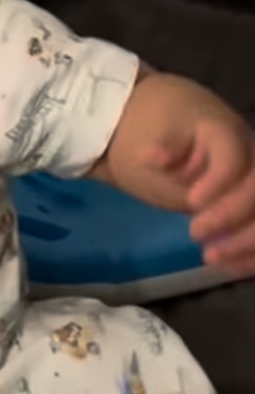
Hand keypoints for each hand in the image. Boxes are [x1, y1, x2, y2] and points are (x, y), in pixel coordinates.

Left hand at [143, 114, 254, 276]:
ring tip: (212, 258)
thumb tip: (152, 158)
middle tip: (195, 233)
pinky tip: (230, 267)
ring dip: (247, 240)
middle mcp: (249, 155)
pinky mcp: (247, 203)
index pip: (233, 158)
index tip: (193, 202)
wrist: (157, 127)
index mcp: (224, 132)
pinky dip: (250, 250)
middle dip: (233, 215)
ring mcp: (251, 179)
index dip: (219, 182)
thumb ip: (163, 157)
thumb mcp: (149, 139)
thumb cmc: (152, 132)